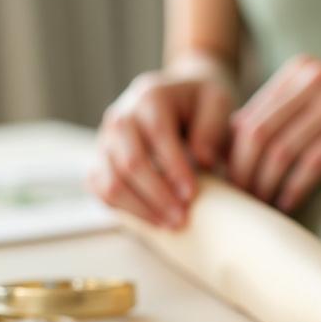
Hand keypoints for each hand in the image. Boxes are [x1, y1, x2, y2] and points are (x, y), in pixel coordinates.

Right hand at [88, 67, 234, 226]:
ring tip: (171, 224)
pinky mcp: (101, 161)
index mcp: (150, 97)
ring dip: (141, 208)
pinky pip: (101, 190)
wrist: (181, 101)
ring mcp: (106, 140)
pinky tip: (154, 221)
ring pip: (111, 181)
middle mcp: (121, 116)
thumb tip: (201, 160)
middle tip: (183, 218)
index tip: (192, 194)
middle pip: (130, 162)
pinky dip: (124, 209)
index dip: (174, 167)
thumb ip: (211, 128)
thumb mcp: (218, 104)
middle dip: (158, 195)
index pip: (157, 133)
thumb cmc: (203, 107)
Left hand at [227, 55, 320, 211]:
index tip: (231, 184)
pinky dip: (294, 189)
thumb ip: (284, 112)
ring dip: (266, 185)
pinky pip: (312, 164)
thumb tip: (234, 142)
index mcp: (298, 72)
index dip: (233, 156)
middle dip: (244, 173)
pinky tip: (288, 204)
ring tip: (262, 207)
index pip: (249, 117)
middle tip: (242, 201)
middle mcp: (313, 81)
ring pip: (282, 151)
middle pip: (259, 135)